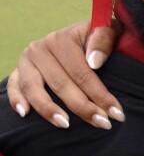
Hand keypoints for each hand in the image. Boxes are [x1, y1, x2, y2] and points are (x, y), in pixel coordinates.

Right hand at [7, 20, 121, 129]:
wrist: (79, 34)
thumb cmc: (97, 37)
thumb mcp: (107, 30)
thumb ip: (104, 39)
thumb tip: (94, 62)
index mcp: (61, 40)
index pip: (82, 73)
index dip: (100, 95)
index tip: (117, 114)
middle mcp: (40, 49)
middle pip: (60, 84)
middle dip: (83, 108)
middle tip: (103, 124)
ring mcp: (27, 60)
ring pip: (34, 88)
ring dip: (49, 109)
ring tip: (66, 125)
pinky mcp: (18, 70)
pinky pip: (14, 85)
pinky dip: (16, 100)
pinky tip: (25, 114)